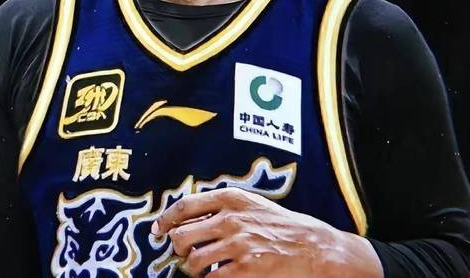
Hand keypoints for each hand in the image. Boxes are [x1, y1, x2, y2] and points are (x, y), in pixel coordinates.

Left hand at [151, 187, 382, 276]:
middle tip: (184, 254)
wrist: (312, 245)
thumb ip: (223, 206)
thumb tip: (190, 216)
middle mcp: (230, 219)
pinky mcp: (246, 270)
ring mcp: (237, 245)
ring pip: (194, 261)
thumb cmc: (281, 224)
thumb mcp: (251, 204)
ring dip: (194, 268)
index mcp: (231, 198)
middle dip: (178, 248)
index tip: (157, 230)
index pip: (185, 206)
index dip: (165, 220)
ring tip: (205, 267)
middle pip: (183, 236)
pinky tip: (219, 275)